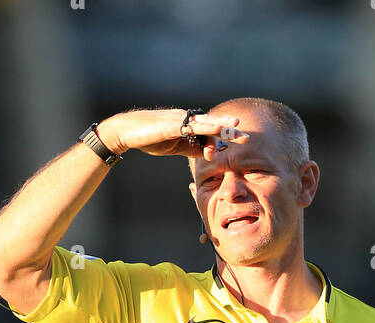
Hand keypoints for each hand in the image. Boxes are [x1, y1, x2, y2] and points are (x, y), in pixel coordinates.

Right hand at [97, 109, 246, 159]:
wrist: (128, 132)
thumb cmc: (151, 138)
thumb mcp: (176, 147)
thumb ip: (192, 148)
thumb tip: (207, 152)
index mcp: (188, 125)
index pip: (210, 132)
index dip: (222, 140)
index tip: (235, 147)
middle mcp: (186, 119)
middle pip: (212, 124)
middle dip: (229, 129)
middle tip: (246, 136)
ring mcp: (179, 120)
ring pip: (204, 122)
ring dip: (220, 124)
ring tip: (235, 125)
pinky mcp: (171, 124)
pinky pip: (190, 126)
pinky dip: (203, 127)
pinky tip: (214, 129)